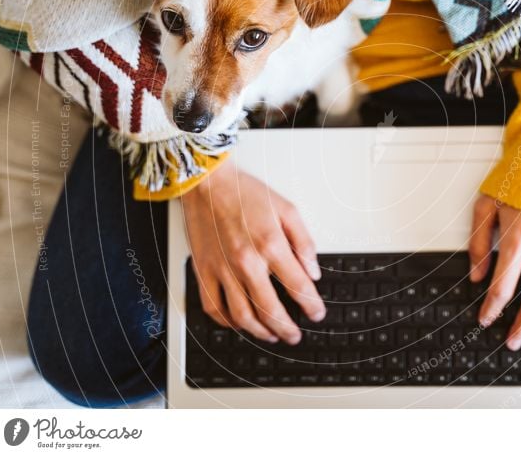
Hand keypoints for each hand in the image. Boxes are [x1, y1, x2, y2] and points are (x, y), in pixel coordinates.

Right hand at [181, 160, 324, 344]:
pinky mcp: (203, 272)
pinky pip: (214, 308)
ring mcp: (222, 270)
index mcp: (271, 245)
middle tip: (295, 335)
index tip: (316, 313)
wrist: (207, 183)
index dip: (311, 305)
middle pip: (271, 309)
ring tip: (273, 336)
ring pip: (243, 316)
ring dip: (261, 332)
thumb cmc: (245, 193)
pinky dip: (228, 322)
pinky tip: (240, 324)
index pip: (298, 287)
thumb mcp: (288, 209)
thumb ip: (304, 242)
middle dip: (287, 328)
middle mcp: (246, 262)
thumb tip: (314, 271)